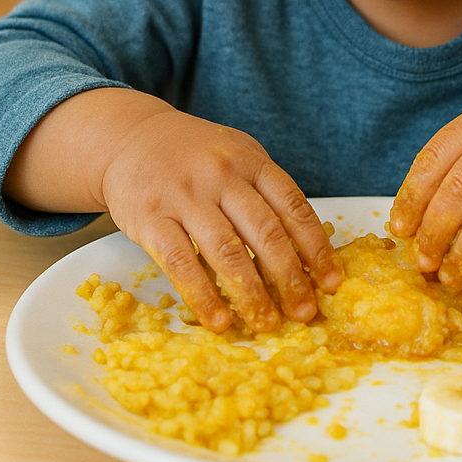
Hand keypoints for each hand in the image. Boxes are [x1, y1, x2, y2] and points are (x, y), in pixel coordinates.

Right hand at [99, 108, 341, 333]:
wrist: (131, 137)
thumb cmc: (195, 155)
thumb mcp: (238, 156)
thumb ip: (267, 193)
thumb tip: (305, 248)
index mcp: (251, 161)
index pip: (293, 207)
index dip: (316, 247)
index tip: (330, 281)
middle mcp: (222, 176)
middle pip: (265, 233)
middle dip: (290, 278)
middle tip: (304, 312)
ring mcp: (186, 196)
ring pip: (227, 252)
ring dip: (251, 294)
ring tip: (267, 323)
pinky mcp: (152, 218)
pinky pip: (181, 263)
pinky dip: (203, 296)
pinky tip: (219, 320)